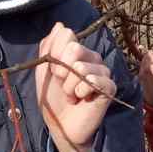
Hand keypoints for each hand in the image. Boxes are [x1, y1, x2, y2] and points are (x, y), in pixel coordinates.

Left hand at [34, 22, 115, 151]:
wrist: (60, 126)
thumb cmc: (52, 99)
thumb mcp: (43, 71)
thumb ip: (48, 47)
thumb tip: (60, 25)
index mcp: (76, 52)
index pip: (67, 34)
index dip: (55, 54)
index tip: (53, 72)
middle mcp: (91, 59)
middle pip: (74, 48)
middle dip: (61, 71)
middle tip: (62, 85)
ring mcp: (102, 72)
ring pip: (82, 67)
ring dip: (70, 86)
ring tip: (72, 96)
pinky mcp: (109, 87)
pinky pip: (95, 80)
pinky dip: (82, 92)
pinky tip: (82, 99)